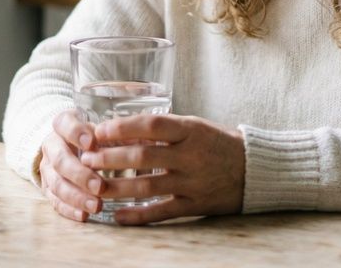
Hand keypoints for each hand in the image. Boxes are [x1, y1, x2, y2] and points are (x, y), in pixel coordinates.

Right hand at [38, 109, 106, 222]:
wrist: (68, 146)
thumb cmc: (92, 136)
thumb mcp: (101, 128)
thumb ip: (116, 133)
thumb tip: (142, 137)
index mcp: (63, 125)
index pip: (64, 124)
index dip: (76, 133)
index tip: (92, 143)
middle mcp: (51, 145)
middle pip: (60, 160)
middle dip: (80, 175)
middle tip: (99, 186)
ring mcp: (47, 168)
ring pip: (57, 184)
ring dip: (76, 197)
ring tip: (97, 206)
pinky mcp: (47, 187)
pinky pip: (54, 200)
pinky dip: (69, 209)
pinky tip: (84, 215)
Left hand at [80, 113, 244, 224]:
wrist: (253, 169)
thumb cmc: (217, 143)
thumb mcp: (195, 127)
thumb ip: (163, 130)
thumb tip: (121, 129)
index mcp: (191, 130)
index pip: (152, 125)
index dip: (123, 127)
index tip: (99, 131)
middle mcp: (191, 155)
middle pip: (144, 156)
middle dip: (111, 158)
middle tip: (87, 159)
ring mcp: (193, 182)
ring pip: (148, 186)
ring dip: (117, 187)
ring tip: (94, 186)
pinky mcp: (195, 204)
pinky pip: (162, 212)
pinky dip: (138, 215)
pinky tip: (118, 216)